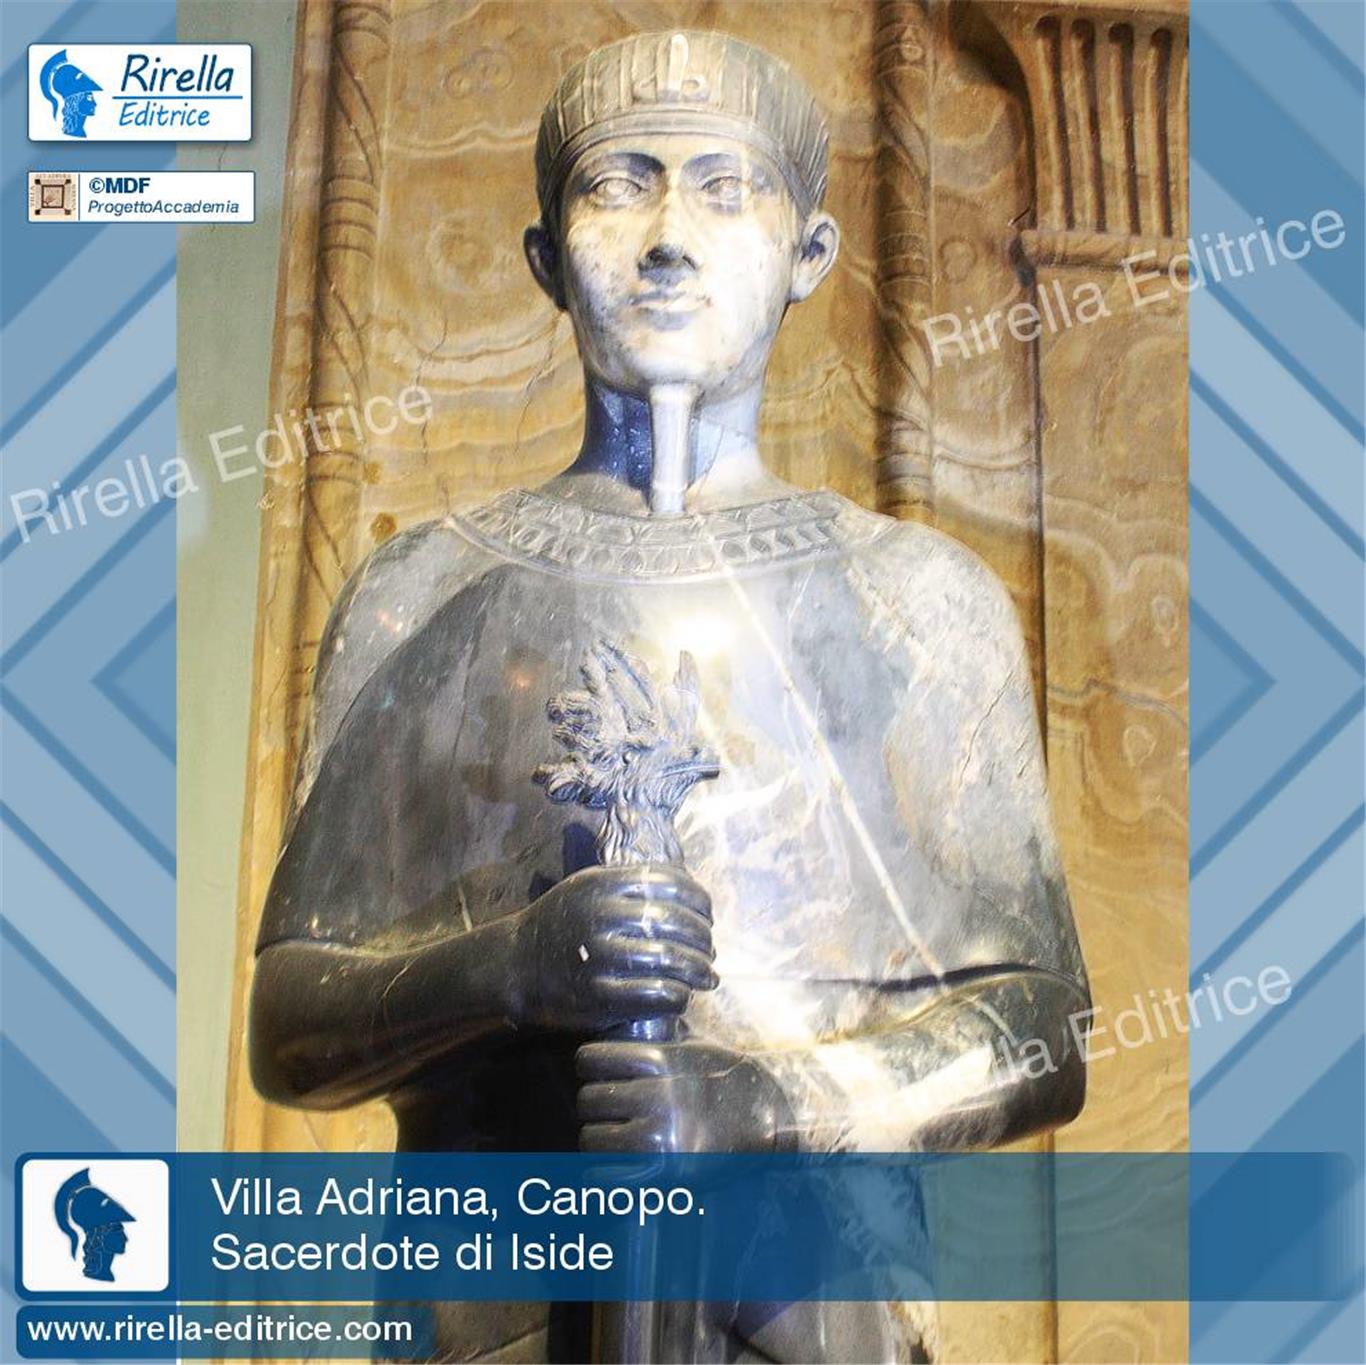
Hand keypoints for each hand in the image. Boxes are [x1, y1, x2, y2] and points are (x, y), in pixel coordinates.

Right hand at [509, 864, 715, 1032]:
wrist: (516, 963)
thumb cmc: (563, 923)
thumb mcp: (589, 886)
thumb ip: (631, 883)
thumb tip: (690, 889)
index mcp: (603, 884)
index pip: (670, 884)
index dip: (698, 901)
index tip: (706, 915)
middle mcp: (601, 916)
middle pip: (675, 923)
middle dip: (703, 939)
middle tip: (710, 950)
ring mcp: (600, 956)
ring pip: (671, 960)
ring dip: (698, 970)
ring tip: (707, 976)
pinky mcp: (599, 994)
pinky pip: (656, 994)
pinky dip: (678, 995)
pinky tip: (681, 996)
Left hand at [576, 1040, 795, 1152]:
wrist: (772, 1124)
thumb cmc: (729, 1082)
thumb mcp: (694, 1049)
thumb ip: (656, 1042)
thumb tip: (620, 1026)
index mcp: (661, 1060)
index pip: (592, 1058)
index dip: (591, 1063)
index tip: (598, 1070)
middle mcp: (657, 1097)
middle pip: (588, 1099)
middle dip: (594, 1102)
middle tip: (606, 1107)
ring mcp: (660, 1137)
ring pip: (592, 1136)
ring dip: (598, 1135)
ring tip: (612, 1134)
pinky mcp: (665, 1173)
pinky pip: (607, 1173)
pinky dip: (604, 1171)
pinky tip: (614, 1163)